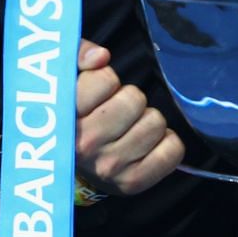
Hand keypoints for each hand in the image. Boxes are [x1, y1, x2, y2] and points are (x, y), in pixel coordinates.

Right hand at [73, 40, 184, 193]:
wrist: (70, 170)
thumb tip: (101, 57)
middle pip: (134, 99)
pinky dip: (167, 143)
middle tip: (117, 113)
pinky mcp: (133, 182)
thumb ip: (78, 55)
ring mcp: (110, 166)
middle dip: (129, 100)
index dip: (106, 80)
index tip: (98, 94)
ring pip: (155, 121)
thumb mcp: (66, 81)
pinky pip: (172, 149)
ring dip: (147, 121)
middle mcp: (85, 145)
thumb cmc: (75, 117)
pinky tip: (147, 144)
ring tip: (130, 129)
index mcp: (65, 117)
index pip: (104, 79)